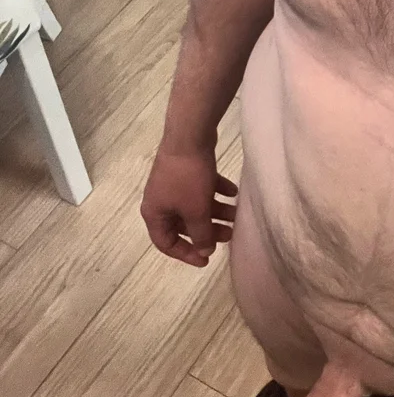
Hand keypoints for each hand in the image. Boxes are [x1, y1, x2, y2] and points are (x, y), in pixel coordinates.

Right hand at [141, 146, 238, 267]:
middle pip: (184, 224)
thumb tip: (204, 252)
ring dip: (216, 211)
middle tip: (229, 234)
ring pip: (195, 205)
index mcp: (155, 213)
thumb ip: (200, 234)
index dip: (186, 254)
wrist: (189, 136)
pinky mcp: (186, 169)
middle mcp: (161, 199)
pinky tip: (234, 191)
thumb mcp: (196, 211)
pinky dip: (216, 191)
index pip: (166, 243)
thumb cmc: (188, 179)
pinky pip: (201, 187)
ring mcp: (174, 183)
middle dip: (207, 231)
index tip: (207, 260)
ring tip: (236, 214)